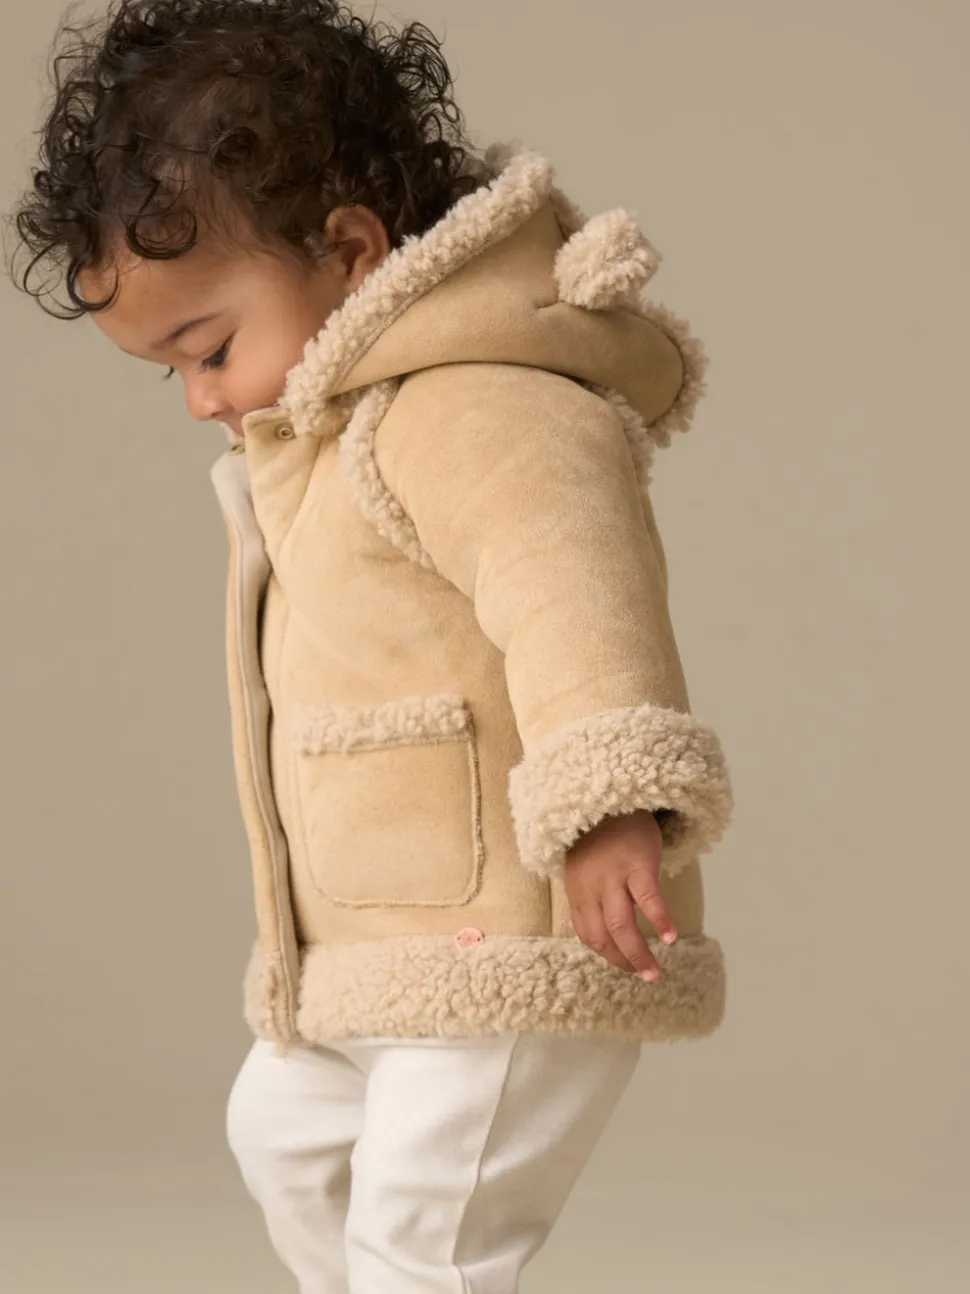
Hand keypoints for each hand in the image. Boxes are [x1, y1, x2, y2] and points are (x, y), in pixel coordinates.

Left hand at [563, 810, 676, 979]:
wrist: (611, 797)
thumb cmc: (598, 836)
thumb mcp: (580, 868)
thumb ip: (582, 899)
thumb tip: (575, 931)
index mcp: (577, 890)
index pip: (587, 934)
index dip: (606, 954)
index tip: (624, 963)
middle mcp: (591, 887)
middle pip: (602, 935)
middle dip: (622, 961)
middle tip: (643, 976)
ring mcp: (613, 876)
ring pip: (621, 924)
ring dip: (638, 953)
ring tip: (653, 973)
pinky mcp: (638, 864)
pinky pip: (648, 898)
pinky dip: (659, 920)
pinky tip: (670, 937)